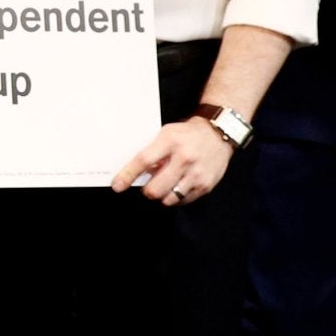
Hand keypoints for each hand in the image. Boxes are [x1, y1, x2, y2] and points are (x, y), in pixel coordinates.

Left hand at [112, 118, 233, 205]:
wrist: (218, 134)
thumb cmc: (188, 134)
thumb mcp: (166, 133)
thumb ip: (153, 151)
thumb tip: (136, 173)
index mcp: (170, 141)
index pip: (143, 161)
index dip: (128, 175)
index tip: (117, 185)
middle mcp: (184, 158)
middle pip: (155, 188)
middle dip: (147, 190)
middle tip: (148, 185)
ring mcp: (196, 174)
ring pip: (168, 199)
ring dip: (162, 195)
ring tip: (165, 184)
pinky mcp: (205, 185)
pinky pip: (183, 201)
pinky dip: (175, 198)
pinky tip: (177, 186)